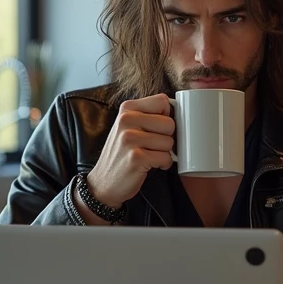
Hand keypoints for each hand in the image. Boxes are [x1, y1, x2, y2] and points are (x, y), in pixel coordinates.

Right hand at [86, 94, 174, 208]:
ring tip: (149, 156)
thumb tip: (180, 110)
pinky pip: (166, 158)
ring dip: (164, 153)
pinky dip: (163, 164)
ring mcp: (130, 139)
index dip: (166, 116)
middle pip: (169, 123)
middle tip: (153, 146)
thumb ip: (148, 115)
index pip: (163, 101)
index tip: (158, 128)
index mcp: (127, 109)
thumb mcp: (128, 127)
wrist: (103, 182)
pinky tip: (150, 165)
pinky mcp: (136, 157)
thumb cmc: (122, 153)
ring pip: (169, 142)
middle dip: (167, 138)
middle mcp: (126, 120)